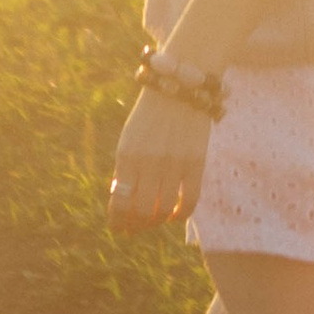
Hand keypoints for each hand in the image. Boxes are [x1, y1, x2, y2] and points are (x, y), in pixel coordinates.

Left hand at [108, 84, 211, 230]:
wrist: (180, 86)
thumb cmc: (150, 115)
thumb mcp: (129, 138)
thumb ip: (126, 169)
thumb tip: (124, 203)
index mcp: (126, 155)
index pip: (119, 201)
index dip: (118, 221)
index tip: (119, 228)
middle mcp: (148, 162)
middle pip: (141, 211)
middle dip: (136, 225)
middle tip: (136, 228)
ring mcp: (174, 163)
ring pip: (164, 210)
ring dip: (157, 221)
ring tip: (155, 220)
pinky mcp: (196, 163)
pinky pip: (189, 201)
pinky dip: (180, 215)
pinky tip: (174, 214)